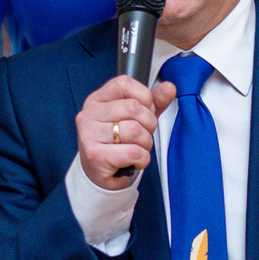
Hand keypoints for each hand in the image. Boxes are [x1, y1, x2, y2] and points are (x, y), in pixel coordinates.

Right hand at [75, 75, 173, 190]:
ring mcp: (89, 134)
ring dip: (145, 144)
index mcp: (97, 100)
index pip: (125, 83)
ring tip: (136, 149)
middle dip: (149, 124)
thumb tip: (169, 87)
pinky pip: (133, 152)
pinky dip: (142, 159)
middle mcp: (89, 114)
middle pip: (133, 108)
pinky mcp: (95, 155)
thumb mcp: (136, 119)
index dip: (144, 98)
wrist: (99, 176)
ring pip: (135, 130)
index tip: (144, 112)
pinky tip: (134, 161)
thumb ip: (153, 102)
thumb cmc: (116, 144)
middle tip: (142, 136)